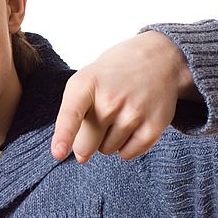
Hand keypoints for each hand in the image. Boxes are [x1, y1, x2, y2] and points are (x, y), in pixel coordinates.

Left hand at [51, 30, 200, 162]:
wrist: (159, 59)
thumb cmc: (113, 75)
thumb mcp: (86, 81)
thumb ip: (73, 117)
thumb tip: (81, 158)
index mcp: (87, 83)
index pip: (71, 114)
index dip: (64, 136)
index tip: (58, 153)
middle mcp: (110, 99)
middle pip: (84, 145)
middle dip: (86, 140)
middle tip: (101, 116)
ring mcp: (133, 113)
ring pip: (106, 150)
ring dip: (108, 139)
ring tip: (120, 113)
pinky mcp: (153, 127)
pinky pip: (127, 154)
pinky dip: (127, 145)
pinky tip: (133, 123)